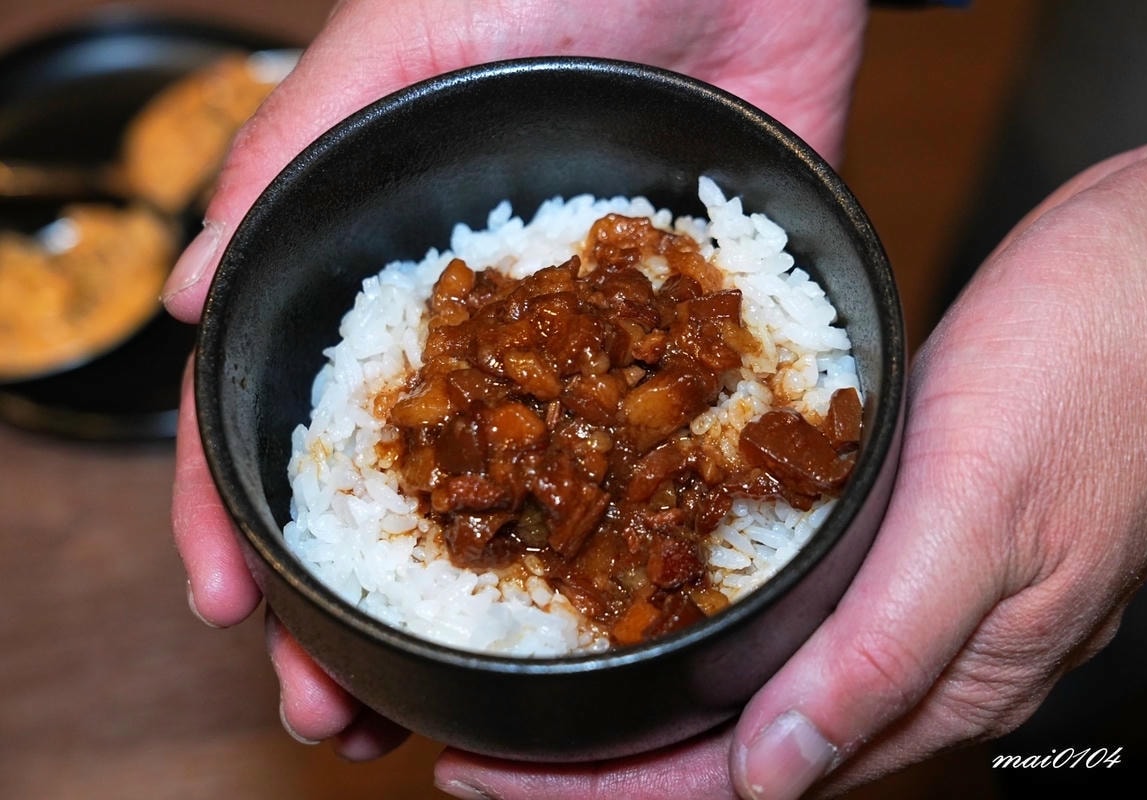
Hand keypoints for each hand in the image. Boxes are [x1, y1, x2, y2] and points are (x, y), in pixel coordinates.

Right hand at [164, 0, 868, 759]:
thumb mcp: (409, 39)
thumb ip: (300, 150)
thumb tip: (191, 291)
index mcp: (389, 262)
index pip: (286, 405)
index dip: (240, 509)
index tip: (228, 607)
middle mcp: (477, 321)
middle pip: (397, 484)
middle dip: (350, 605)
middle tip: (330, 709)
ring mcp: (578, 340)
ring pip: (512, 498)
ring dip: (474, 607)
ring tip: (432, 708)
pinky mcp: (679, 333)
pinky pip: (647, 448)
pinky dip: (619, 532)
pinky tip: (599, 607)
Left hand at [436, 142, 1146, 796]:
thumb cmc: (1100, 379)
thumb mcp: (987, 519)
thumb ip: (883, 655)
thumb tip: (773, 777)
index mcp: (931, 681)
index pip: (739, 780)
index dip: (602, 790)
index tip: (488, 774)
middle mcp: (901, 657)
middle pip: (723, 743)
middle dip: (593, 756)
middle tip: (476, 742)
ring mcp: (893, 597)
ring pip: (738, 678)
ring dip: (628, 688)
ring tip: (528, 677)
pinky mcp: (885, 535)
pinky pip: (768, 603)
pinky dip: (681, 609)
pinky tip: (627, 588)